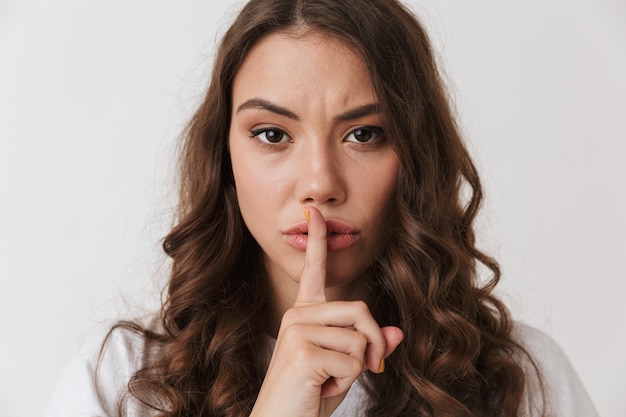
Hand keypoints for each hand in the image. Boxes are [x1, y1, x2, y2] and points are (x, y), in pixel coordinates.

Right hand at [250, 206, 403, 416]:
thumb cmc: (308, 397)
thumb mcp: (344, 369)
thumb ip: (367, 347)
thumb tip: (397, 332)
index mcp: (305, 315)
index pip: (313, 272)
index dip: (317, 242)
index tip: (314, 214)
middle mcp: (298, 315)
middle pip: (361, 309)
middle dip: (374, 343)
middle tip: (368, 369)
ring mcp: (298, 330)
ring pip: (360, 337)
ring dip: (358, 367)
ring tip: (329, 381)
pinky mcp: (303, 350)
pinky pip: (353, 360)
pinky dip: (347, 381)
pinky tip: (320, 387)